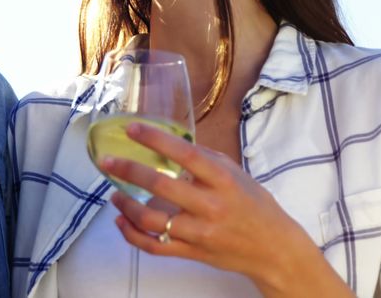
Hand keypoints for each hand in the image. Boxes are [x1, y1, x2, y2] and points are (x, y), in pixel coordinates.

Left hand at [99, 122, 349, 296]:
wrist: (273, 248)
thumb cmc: (254, 205)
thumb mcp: (236, 174)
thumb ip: (205, 160)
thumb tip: (169, 144)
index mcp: (224, 180)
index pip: (186, 154)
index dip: (156, 140)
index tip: (132, 129)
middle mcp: (211, 206)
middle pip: (161, 186)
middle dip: (128, 171)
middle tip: (107, 162)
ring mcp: (200, 232)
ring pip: (151, 220)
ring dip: (126, 206)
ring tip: (114, 194)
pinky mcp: (192, 252)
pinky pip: (154, 246)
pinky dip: (132, 235)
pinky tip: (121, 221)